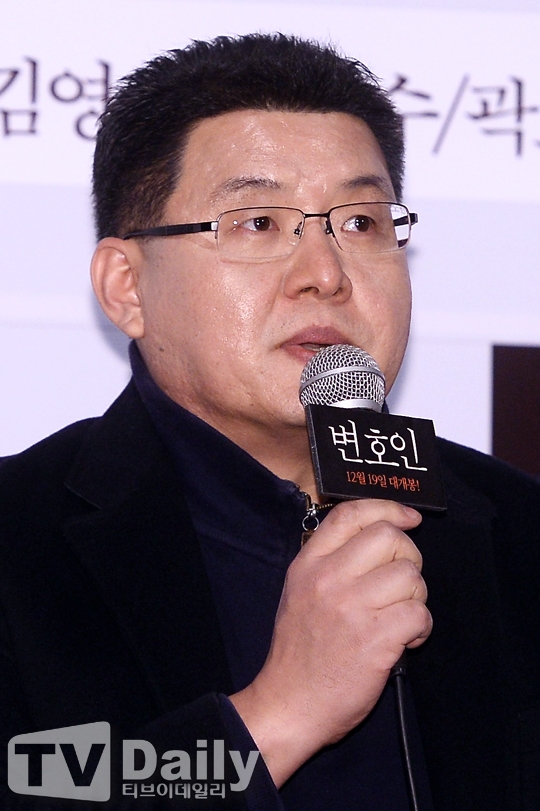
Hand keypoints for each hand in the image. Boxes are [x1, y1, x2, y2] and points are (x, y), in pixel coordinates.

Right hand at [229, 499, 430, 785]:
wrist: (289, 704)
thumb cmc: (299, 649)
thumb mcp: (299, 590)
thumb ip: (331, 561)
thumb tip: (380, 535)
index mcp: (308, 563)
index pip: (351, 513)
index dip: (388, 509)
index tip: (410, 519)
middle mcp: (328, 578)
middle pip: (389, 538)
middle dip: (408, 558)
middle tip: (401, 585)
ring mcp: (352, 607)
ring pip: (411, 576)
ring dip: (415, 598)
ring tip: (399, 617)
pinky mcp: (375, 639)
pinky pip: (420, 614)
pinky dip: (420, 628)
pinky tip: (404, 641)